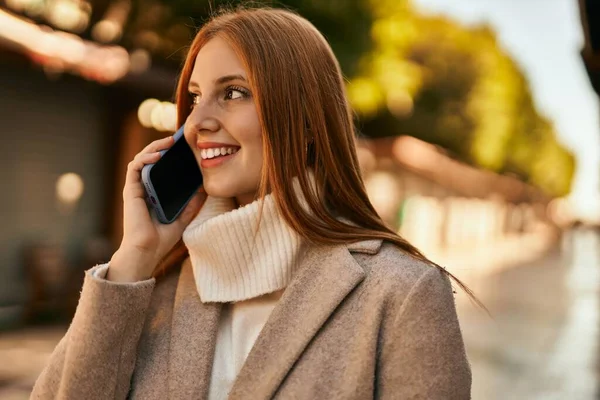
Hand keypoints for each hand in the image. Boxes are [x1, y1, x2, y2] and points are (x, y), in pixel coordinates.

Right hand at [110, 135, 205, 280]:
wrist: (147, 252)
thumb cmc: (161, 239)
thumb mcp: (183, 218)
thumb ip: (192, 204)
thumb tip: (205, 189)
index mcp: (155, 193)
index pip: (161, 168)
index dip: (171, 156)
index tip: (185, 147)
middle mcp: (144, 188)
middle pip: (152, 160)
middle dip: (163, 147)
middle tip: (179, 139)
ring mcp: (136, 189)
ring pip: (142, 159)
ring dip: (154, 147)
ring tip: (169, 142)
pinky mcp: (130, 191)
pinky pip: (134, 167)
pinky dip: (145, 158)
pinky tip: (157, 154)